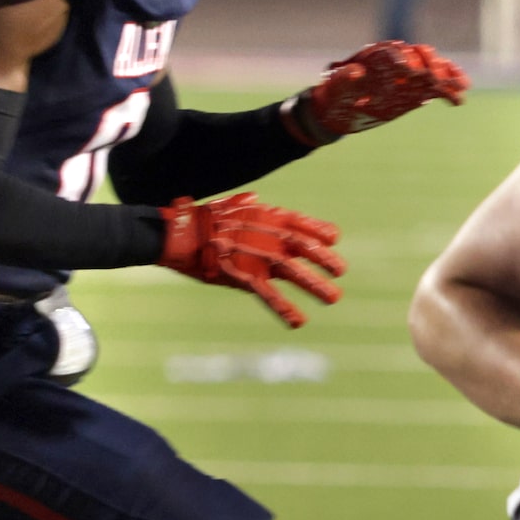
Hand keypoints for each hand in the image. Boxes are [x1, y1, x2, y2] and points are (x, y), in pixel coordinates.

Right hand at [159, 195, 345, 327]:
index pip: (300, 223)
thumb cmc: (202, 220)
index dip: (319, 231)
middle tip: (340, 272)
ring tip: (333, 298)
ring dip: (316, 286)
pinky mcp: (245, 276)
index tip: (334, 239)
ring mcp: (259, 257)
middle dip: (325, 260)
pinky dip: (286, 309)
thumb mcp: (229, 206)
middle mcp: (268, 236)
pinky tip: (300, 322)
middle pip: (305, 247)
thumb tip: (254, 198)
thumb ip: (247, 204)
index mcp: (266, 217)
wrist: (179, 233)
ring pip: (295, 272)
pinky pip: (270, 296)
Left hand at [290, 41, 469, 141]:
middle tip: (438, 80)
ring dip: (449, 76)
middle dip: (431, 66)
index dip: (405, 59)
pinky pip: (437, 89)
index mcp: (376, 56)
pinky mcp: (416, 92)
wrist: (340, 111)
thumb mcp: (335, 88)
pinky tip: (458, 101)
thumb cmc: (335, 96)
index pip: (395, 52)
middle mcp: (396, 62)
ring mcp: (409, 77)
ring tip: (462, 85)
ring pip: (434, 70)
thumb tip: (356, 72)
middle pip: (420, 57)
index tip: (412, 73)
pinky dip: (449, 93)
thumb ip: (343, 79)